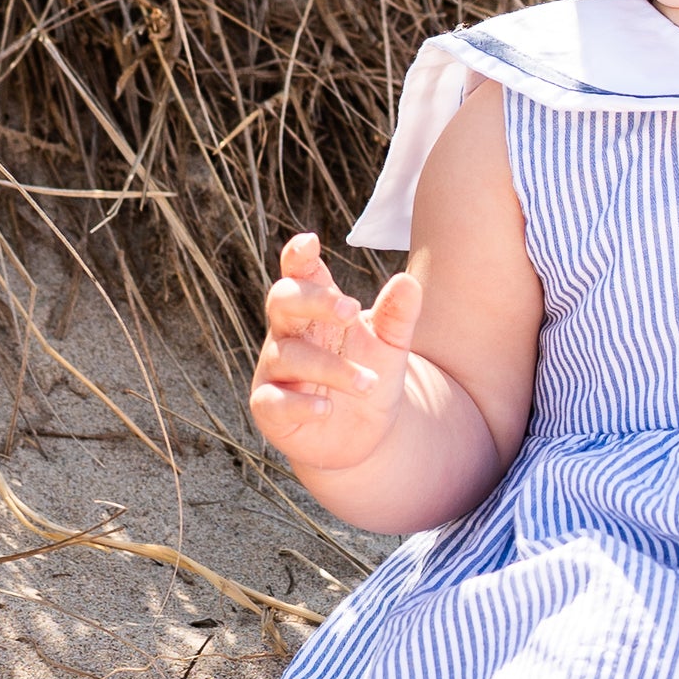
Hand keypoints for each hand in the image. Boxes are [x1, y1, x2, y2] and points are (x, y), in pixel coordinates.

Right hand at [249, 231, 423, 473]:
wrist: (367, 436)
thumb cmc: (369, 378)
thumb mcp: (390, 347)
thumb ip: (397, 315)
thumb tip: (408, 282)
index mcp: (314, 312)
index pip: (299, 275)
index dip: (298, 257)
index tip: (309, 242)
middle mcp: (288, 335)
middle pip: (283, 302)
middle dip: (313, 301)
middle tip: (352, 310)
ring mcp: (276, 372)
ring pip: (288, 355)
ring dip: (330, 367)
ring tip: (369, 383)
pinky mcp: (270, 409)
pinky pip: (273, 401)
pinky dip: (299, 404)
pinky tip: (326, 409)